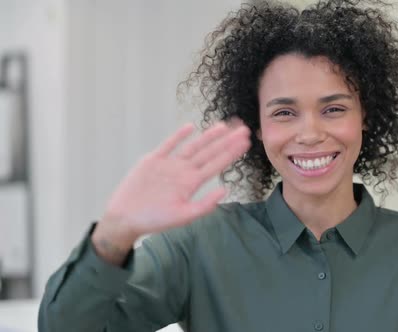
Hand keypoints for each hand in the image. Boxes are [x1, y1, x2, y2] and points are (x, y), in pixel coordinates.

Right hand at [91, 120, 250, 264]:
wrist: (126, 218)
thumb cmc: (155, 220)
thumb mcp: (183, 216)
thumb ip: (204, 205)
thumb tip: (225, 191)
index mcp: (192, 184)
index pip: (216, 165)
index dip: (231, 153)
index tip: (246, 143)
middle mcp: (183, 171)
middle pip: (209, 152)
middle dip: (226, 141)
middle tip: (244, 129)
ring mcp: (169, 165)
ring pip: (192, 147)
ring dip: (208, 136)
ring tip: (223, 126)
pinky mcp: (152, 160)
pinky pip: (168, 145)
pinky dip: (178, 136)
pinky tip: (191, 127)